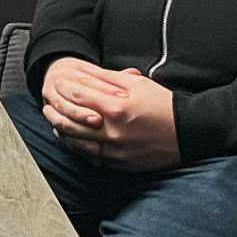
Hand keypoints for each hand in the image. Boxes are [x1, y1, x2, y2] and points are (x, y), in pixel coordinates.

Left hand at [42, 58, 181, 171]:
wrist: (189, 132)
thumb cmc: (164, 105)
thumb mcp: (138, 84)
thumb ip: (108, 79)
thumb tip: (85, 73)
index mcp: (116, 108)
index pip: (78, 96)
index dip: (64, 87)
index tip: (58, 82)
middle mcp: (113, 131)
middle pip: (71, 120)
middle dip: (56, 110)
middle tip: (47, 103)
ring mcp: (115, 150)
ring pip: (77, 141)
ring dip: (62, 130)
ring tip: (54, 121)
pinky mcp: (120, 163)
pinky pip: (90, 156)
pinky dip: (78, 147)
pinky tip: (72, 139)